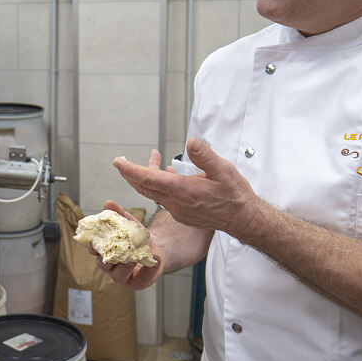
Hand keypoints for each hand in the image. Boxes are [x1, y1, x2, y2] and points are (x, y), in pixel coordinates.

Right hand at [89, 200, 164, 289]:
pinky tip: (154, 260)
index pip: (94, 251)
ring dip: (126, 265)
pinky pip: (140, 280)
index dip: (93, 247)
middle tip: (116, 249)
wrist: (155, 250)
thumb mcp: (129, 224)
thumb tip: (108, 203)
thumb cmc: (137, 239)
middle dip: (108, 257)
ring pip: (119, 274)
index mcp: (104, 253)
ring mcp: (122, 277)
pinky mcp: (136, 283)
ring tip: (134, 256)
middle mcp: (110, 266)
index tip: (95, 243)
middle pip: (103, 264)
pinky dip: (147, 271)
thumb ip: (119, 214)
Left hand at [113, 139, 262, 238]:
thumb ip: (205, 156)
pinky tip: (165, 174)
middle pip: (144, 187)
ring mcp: (177, 210)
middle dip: (130, 173)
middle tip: (120, 162)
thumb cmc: (235, 194)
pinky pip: (163, 199)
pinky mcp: (181, 214)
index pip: (149, 179)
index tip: (118, 162)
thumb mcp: (224, 170)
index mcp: (183, 191)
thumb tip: (191, 141)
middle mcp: (176, 203)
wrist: (243, 219)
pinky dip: (158, 185)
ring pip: (154, 192)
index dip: (131, 170)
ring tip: (153, 158)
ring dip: (147, 176)